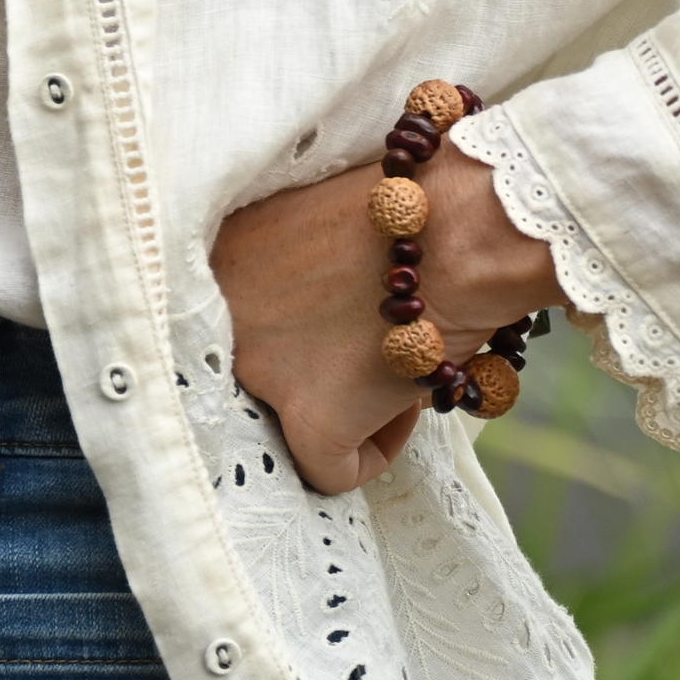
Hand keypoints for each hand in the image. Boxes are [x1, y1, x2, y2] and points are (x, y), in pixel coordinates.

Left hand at [213, 141, 559, 495]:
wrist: (457, 225)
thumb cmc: (413, 209)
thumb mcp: (324, 218)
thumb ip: (298, 259)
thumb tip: (318, 303)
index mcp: (223, 256)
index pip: (243, 318)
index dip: (301, 321)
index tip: (345, 315)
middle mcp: (223, 315)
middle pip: (266, 368)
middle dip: (325, 361)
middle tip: (376, 344)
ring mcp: (261, 370)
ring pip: (292, 421)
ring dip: (352, 403)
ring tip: (402, 368)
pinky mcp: (310, 418)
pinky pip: (332, 471)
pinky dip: (376, 452)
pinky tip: (407, 410)